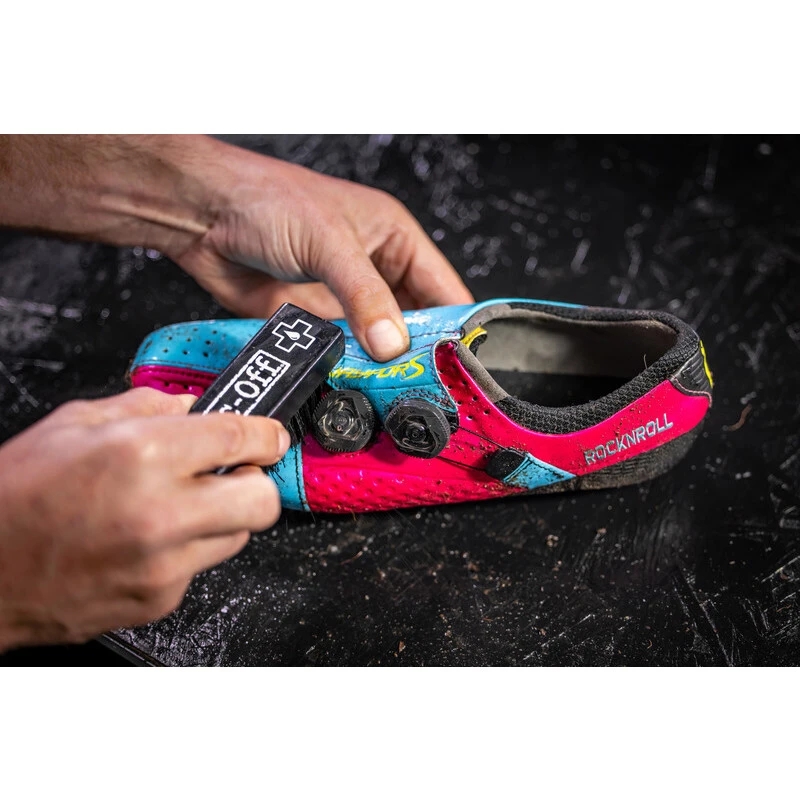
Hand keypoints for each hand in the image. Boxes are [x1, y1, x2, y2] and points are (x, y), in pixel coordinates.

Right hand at [0, 388, 288, 651]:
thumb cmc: (15, 497)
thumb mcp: (74, 424)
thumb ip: (145, 407)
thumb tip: (190, 405)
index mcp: (142, 454)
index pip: (241, 436)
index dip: (266, 432)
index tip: (271, 434)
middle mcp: (162, 511)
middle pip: (263, 498)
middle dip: (257, 480)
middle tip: (236, 472)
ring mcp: (164, 562)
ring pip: (239, 534)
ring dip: (223, 516)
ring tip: (182, 506)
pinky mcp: (160, 598)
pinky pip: (202, 565)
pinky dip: (188, 549)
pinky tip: (152, 539)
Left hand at [172, 142, 473, 360]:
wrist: (202, 214)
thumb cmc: (266, 199)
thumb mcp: (328, 242)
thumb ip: (364, 296)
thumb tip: (393, 344)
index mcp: (394, 239)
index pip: (443, 290)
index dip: (457, 327)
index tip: (462, 364)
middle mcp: (374, 272)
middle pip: (415, 325)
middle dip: (421, 355)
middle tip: (426, 388)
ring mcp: (343, 301)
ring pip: (378, 346)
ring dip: (383, 369)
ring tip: (393, 393)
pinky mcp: (313, 323)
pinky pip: (341, 355)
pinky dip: (349, 372)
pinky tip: (354, 387)